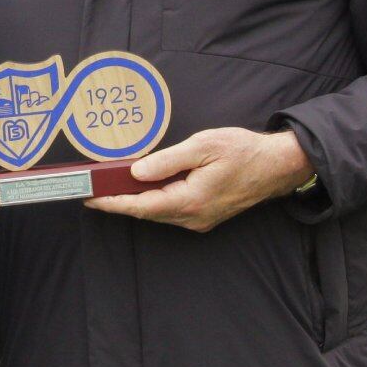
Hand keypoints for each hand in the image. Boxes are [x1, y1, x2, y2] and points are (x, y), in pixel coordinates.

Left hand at [85, 128, 309, 232]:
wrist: (276, 166)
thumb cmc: (243, 151)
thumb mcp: (203, 146)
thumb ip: (167, 161)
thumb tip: (136, 173)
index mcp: (191, 200)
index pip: (141, 206)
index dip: (113, 203)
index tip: (90, 198)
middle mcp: (193, 216)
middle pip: (147, 212)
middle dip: (118, 202)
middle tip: (93, 190)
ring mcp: (200, 220)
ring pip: (158, 213)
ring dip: (135, 202)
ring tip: (110, 189)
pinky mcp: (205, 216)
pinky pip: (171, 211)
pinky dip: (153, 201)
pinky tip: (143, 189)